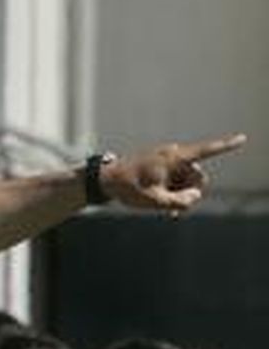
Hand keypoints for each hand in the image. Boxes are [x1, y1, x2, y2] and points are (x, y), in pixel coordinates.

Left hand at [101, 134, 246, 211]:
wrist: (105, 180)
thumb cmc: (127, 187)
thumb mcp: (154, 201)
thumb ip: (179, 202)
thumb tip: (195, 197)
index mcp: (174, 158)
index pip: (205, 151)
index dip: (226, 146)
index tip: (242, 139)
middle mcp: (174, 156)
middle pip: (198, 177)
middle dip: (191, 193)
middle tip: (173, 209)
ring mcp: (168, 162)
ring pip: (187, 181)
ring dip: (181, 195)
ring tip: (162, 207)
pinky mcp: (163, 168)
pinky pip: (178, 181)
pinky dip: (174, 192)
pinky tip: (165, 206)